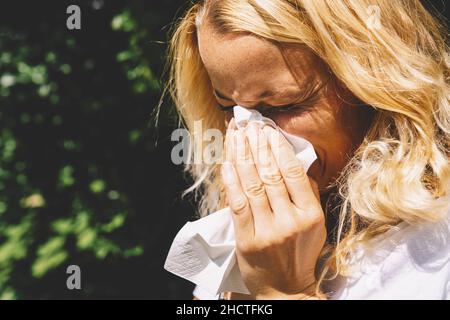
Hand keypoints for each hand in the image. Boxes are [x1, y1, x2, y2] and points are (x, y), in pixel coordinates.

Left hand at [221, 120, 326, 299]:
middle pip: (269, 174)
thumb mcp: (314, 223)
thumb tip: (289, 157)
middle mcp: (290, 221)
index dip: (277, 147)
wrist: (284, 286)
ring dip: (241, 156)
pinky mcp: (247, 239)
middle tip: (248, 125)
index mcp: (311, 214)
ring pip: (251, 184)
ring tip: (236, 135)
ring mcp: (267, 230)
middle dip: (256, 145)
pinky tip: (227, 162)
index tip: (268, 130)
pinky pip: (237, 203)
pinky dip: (231, 180)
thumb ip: (305, 192)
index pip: (292, 172)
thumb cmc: (299, 251)